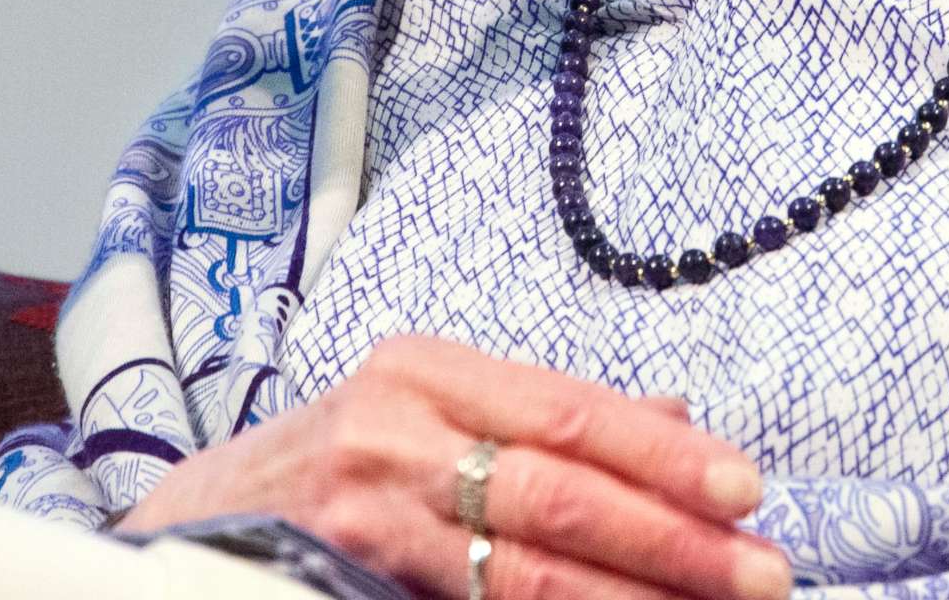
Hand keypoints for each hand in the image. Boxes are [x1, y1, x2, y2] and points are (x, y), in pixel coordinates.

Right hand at [111, 334, 791, 599]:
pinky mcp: (342, 583)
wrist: (189, 520)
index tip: (747, 488)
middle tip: (759, 570)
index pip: (567, 411)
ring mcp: (361, 517)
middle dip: (670, 538)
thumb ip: (541, 417)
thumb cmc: (332, 462)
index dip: (663, 456)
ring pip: (520, 573)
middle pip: (556, 494)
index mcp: (423, 370)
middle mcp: (389, 433)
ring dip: (628, 597)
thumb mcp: (426, 408)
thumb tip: (677, 424)